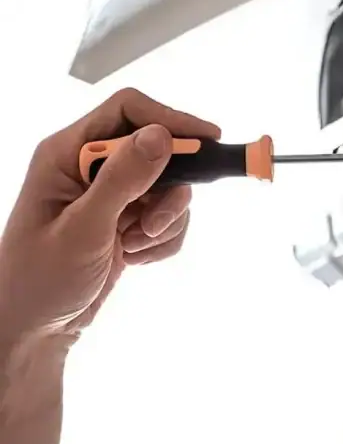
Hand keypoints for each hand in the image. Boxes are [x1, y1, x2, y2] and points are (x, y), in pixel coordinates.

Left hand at [0, 88, 219, 349]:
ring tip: (134, 247)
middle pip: (159, 150)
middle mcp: (90, 167)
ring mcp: (111, 196)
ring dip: (166, 221)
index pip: (128, 111)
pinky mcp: (127, 222)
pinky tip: (136, 258)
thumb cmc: (39, 281)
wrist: (33, 332)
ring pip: (170, 188)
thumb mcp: (83, 229)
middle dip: (168, 190)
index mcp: (66, 154)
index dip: (170, 120)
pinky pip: (169, 217)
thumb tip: (163, 136)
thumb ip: (123, 180)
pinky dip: (164, 240)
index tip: (208, 140)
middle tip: (157, 222)